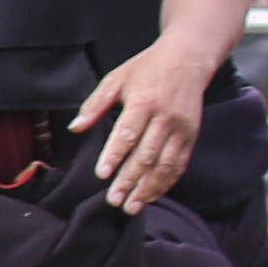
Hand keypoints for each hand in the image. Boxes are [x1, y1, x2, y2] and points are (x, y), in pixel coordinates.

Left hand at [74, 50, 210, 213]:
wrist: (188, 59)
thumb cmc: (147, 69)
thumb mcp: (117, 78)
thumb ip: (96, 104)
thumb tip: (76, 127)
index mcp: (144, 101)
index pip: (128, 132)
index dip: (115, 155)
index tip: (102, 174)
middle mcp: (165, 117)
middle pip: (146, 154)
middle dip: (129, 180)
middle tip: (113, 200)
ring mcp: (181, 128)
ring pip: (164, 165)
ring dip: (147, 188)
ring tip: (131, 207)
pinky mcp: (191, 136)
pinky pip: (179, 165)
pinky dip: (165, 183)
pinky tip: (150, 196)